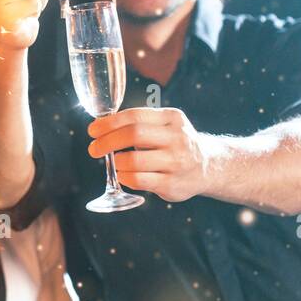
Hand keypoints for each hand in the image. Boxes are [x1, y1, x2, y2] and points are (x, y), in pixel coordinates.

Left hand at [87, 107, 211, 202]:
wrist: (207, 167)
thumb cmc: (175, 143)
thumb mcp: (165, 125)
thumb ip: (139, 123)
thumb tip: (101, 126)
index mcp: (172, 118)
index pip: (135, 116)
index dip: (109, 123)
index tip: (93, 130)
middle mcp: (177, 138)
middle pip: (134, 134)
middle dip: (107, 141)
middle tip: (94, 149)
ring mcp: (176, 162)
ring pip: (134, 160)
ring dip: (116, 162)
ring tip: (113, 162)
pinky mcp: (172, 184)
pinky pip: (139, 180)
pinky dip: (124, 177)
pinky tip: (122, 174)